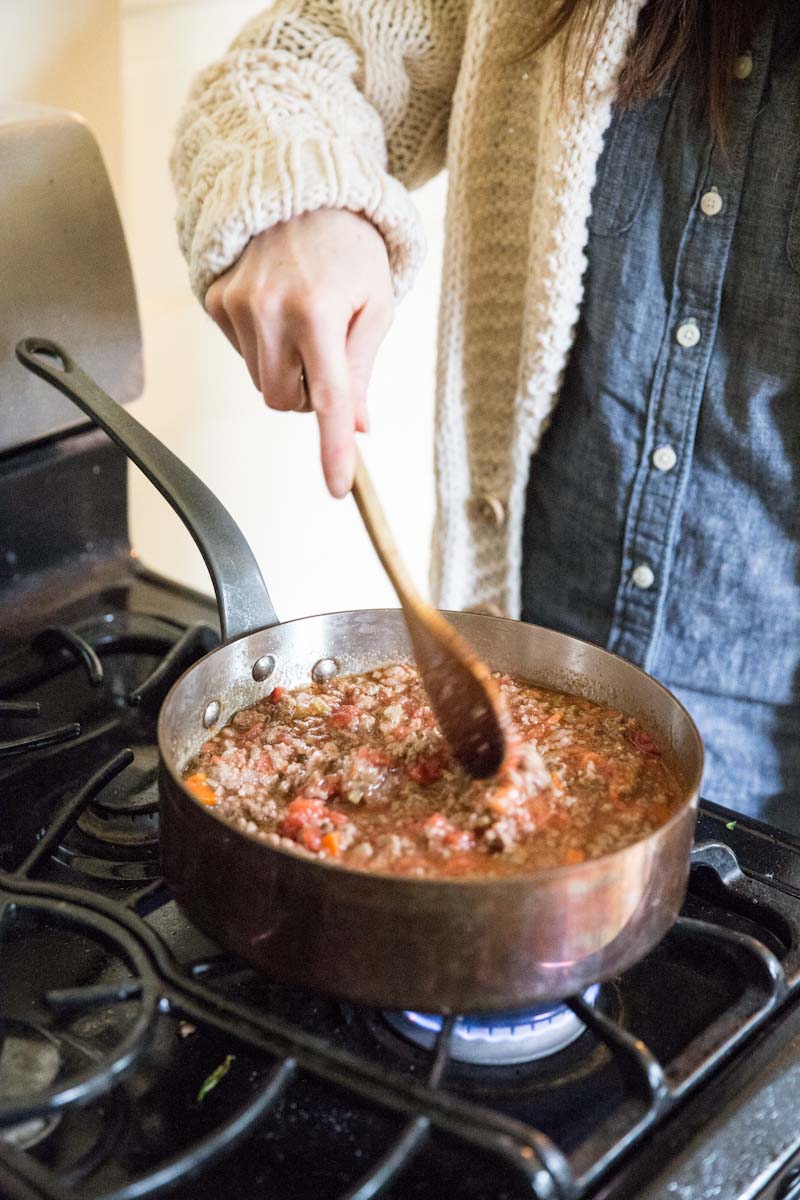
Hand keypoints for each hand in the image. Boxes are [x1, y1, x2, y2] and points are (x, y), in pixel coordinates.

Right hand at [205, 209, 393, 496]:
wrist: (297, 185)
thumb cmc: (349, 248)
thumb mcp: (376, 303)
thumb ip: (363, 369)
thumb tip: (358, 426)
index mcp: (320, 312)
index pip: (328, 396)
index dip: (332, 447)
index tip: (337, 487)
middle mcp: (270, 311)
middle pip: (286, 402)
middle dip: (309, 396)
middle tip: (329, 355)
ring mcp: (235, 306)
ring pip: (262, 384)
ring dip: (286, 372)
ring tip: (305, 323)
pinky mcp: (215, 300)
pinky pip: (241, 356)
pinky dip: (263, 347)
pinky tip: (278, 308)